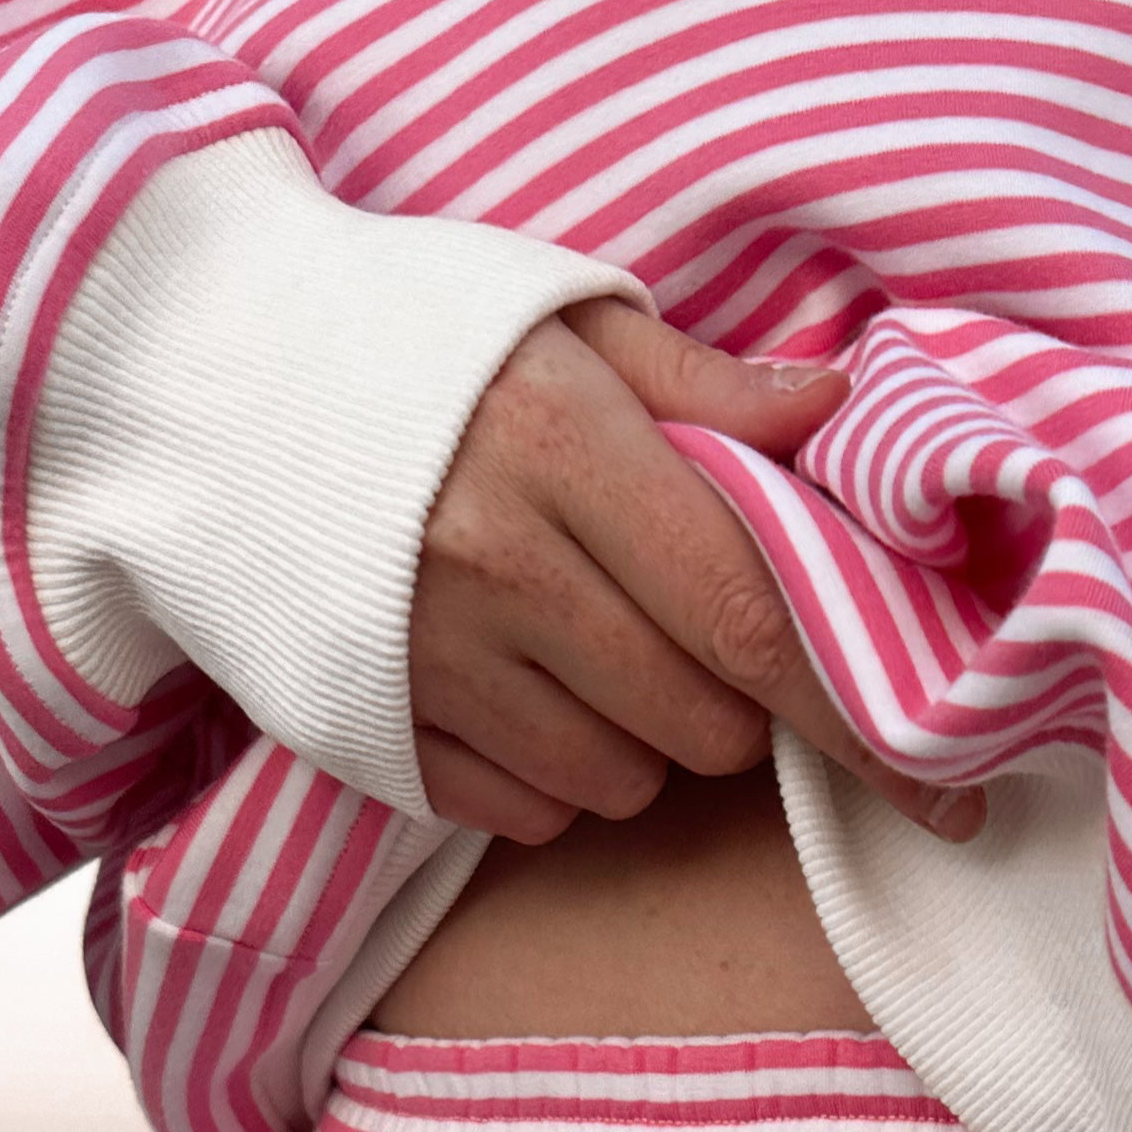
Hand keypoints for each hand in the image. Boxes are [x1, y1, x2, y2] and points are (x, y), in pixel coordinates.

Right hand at [410, 297, 983, 848]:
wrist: (189, 371)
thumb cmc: (404, 335)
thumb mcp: (559, 317)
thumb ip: (705, 386)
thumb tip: (840, 415)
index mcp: (561, 447)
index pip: (753, 619)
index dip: (857, 712)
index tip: (942, 784)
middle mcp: (494, 564)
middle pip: (704, 722)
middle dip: (736, 701)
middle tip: (689, 625)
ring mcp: (426, 659)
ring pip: (624, 780)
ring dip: (642, 738)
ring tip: (586, 642)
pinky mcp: (372, 731)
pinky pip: (530, 814)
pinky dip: (553, 777)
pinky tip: (515, 689)